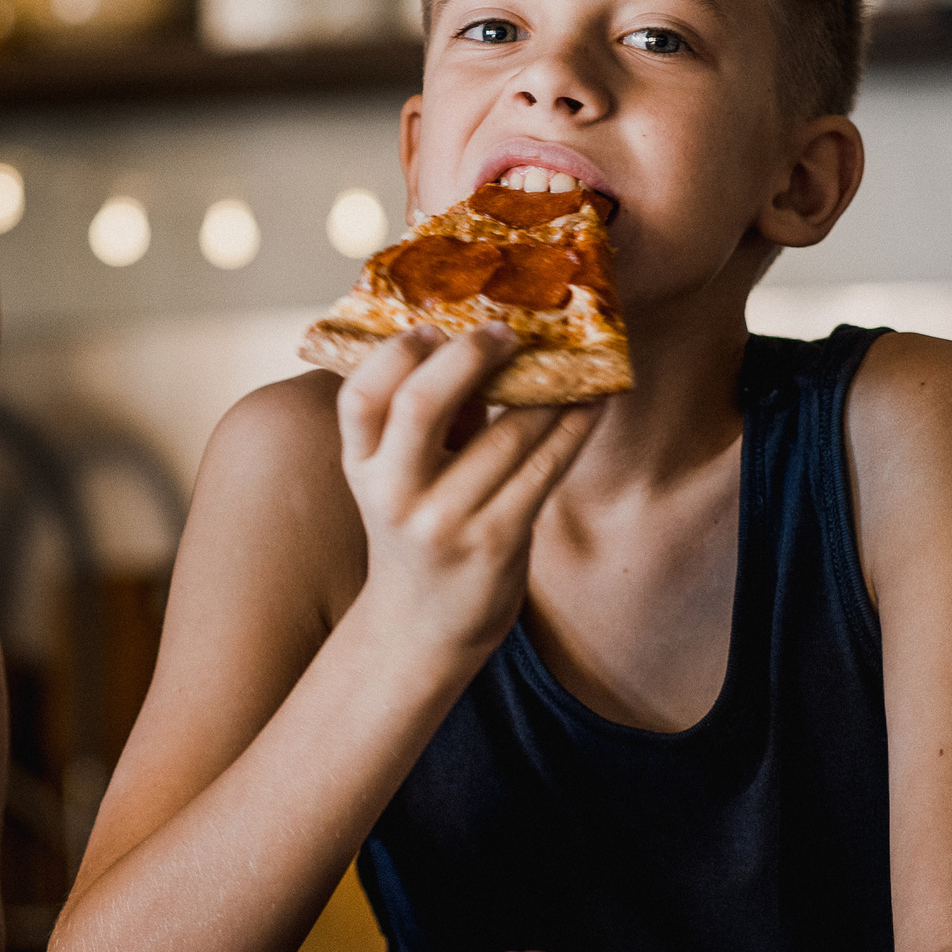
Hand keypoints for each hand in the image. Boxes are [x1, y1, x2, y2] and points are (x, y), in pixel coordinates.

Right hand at [336, 325, 600, 671]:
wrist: (424, 627)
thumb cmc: (418, 533)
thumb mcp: (400, 479)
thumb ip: (430, 420)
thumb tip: (481, 344)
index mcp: (362, 469)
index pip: (359, 398)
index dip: (395, 354)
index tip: (434, 325)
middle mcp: (394, 495)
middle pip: (420, 404)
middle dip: (468, 355)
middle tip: (505, 330)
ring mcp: (445, 522)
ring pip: (504, 432)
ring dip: (546, 387)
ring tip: (571, 355)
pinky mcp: (497, 542)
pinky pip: (545, 468)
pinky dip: (573, 427)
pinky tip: (592, 403)